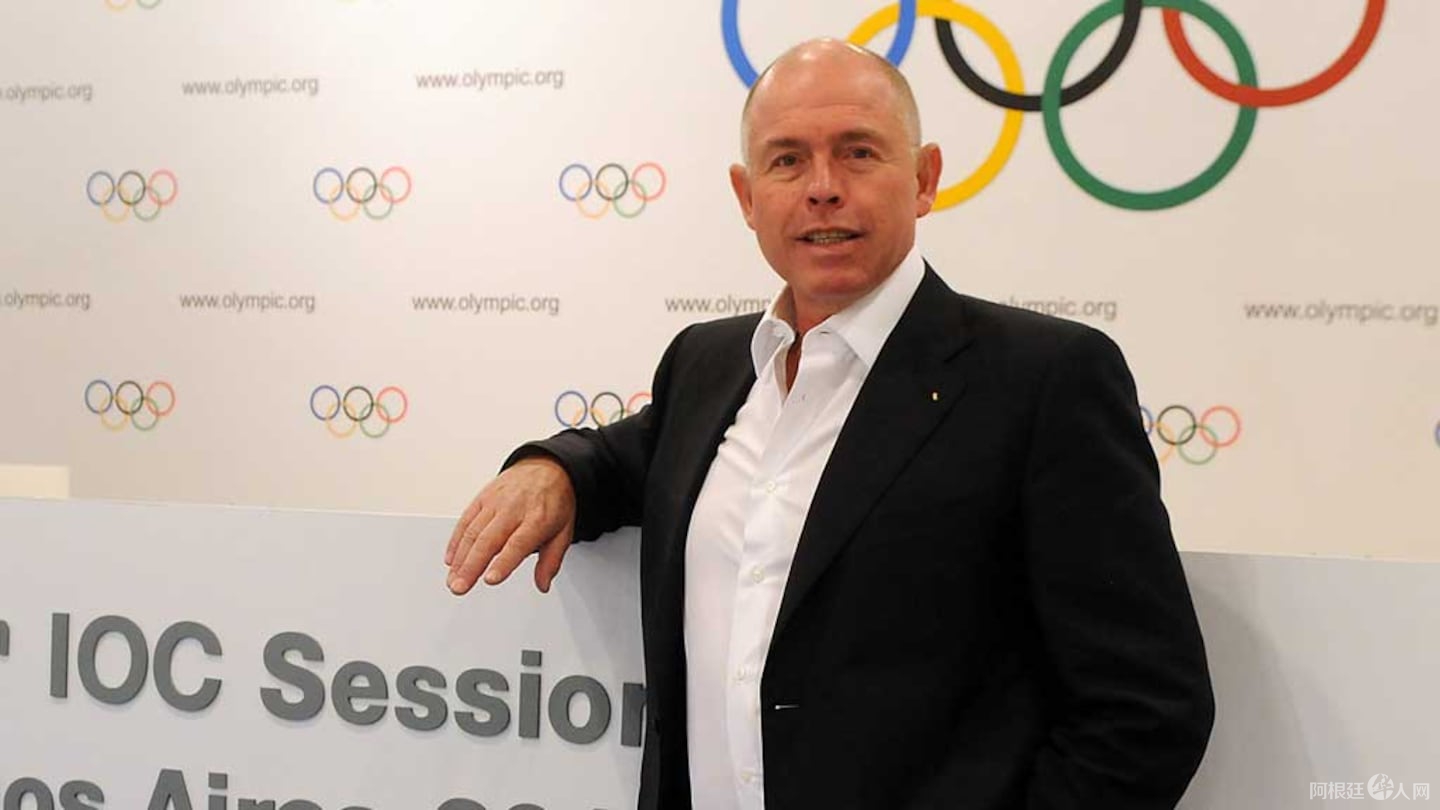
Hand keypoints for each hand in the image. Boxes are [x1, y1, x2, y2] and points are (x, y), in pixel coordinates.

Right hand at [445, 457, 576, 594]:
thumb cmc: (555, 501)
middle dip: (471, 566)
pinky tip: (452, 559)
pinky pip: (465, 520)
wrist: (547, 467)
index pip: (518, 544)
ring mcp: (495, 502)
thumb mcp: (564, 531)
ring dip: (460, 559)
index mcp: (538, 519)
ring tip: (453, 579)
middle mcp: (514, 509)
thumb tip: (543, 585)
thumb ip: (552, 561)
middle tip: (460, 587)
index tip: (490, 579)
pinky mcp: (482, 498)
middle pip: (488, 540)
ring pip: (473, 532)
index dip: (503, 563)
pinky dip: (456, 541)